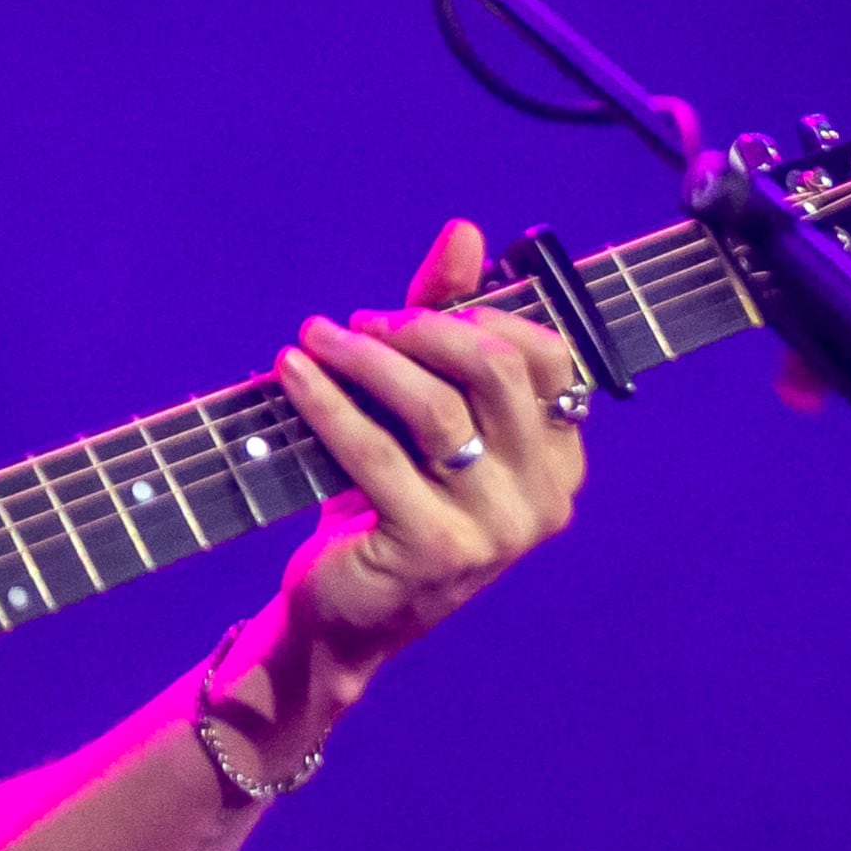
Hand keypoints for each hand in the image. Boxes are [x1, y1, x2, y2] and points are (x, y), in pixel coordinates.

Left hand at [260, 218, 588, 703]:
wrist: (347, 619)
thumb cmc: (387, 503)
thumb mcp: (422, 413)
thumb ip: (446, 323)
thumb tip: (466, 232)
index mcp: (559, 459)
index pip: (549, 357)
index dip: (481, 316)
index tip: (410, 310)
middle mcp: (544, 496)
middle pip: (494, 371)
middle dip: (420, 328)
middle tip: (360, 322)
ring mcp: (495, 529)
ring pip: (434, 408)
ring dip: (365, 358)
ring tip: (315, 336)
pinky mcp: (434, 549)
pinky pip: (376, 453)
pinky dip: (327, 402)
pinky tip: (291, 372)